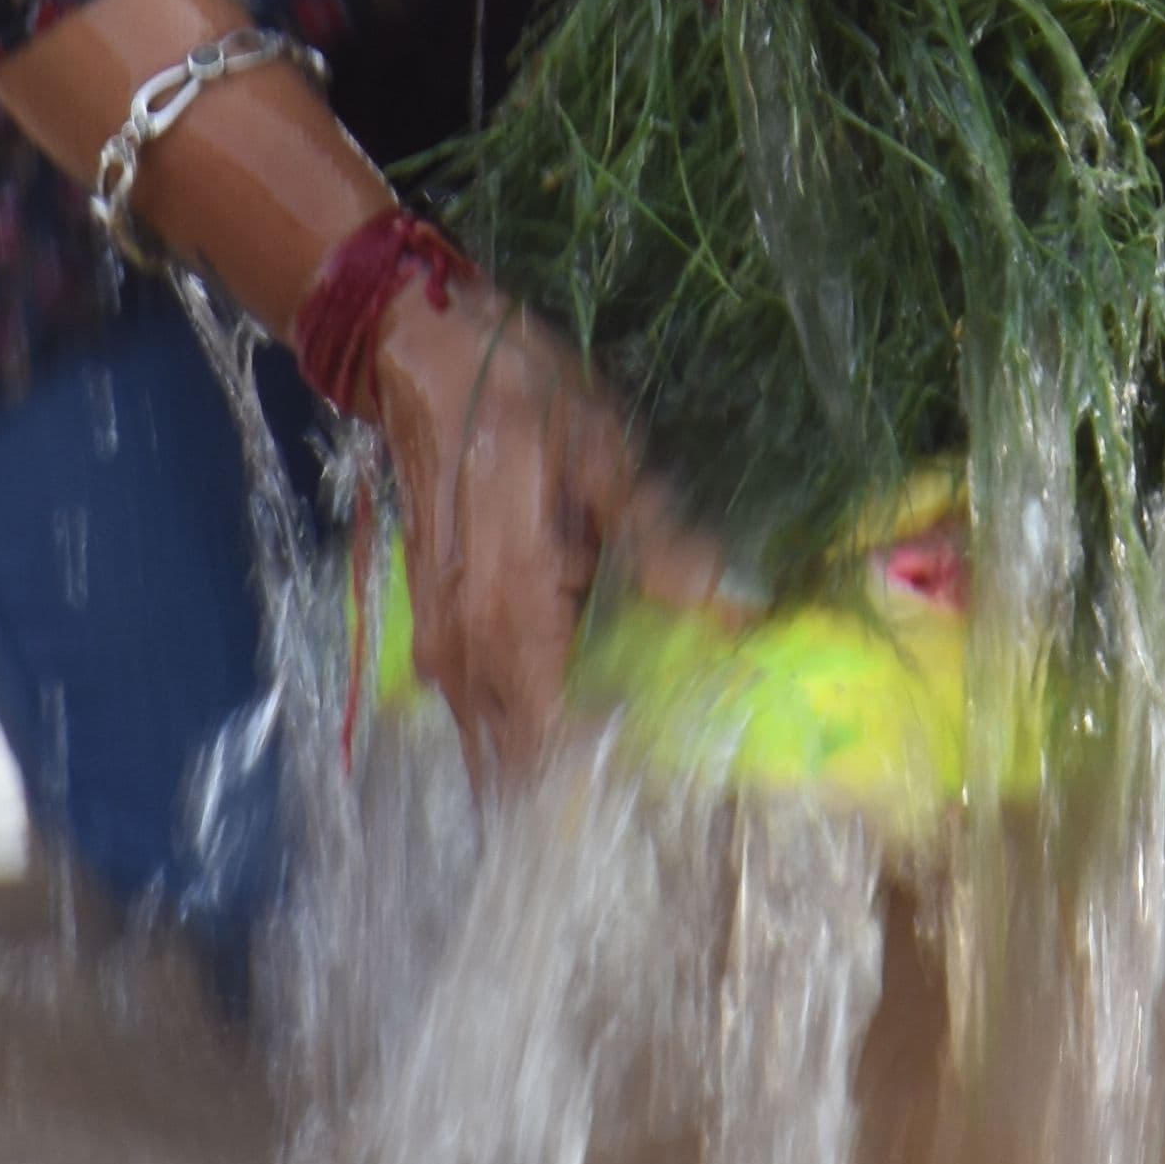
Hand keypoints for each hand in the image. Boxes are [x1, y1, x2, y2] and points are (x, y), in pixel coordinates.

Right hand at [368, 277, 718, 786]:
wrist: (425, 357)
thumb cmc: (523, 402)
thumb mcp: (609, 460)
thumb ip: (664, 546)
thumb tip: (739, 609)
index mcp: (512, 620)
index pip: (551, 747)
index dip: (600, 785)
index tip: (660, 805)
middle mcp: (465, 652)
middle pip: (514, 765)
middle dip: (570, 794)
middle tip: (646, 806)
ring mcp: (439, 645)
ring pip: (487, 744)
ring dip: (538, 769)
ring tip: (612, 775)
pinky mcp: (432, 628)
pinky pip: (473, 709)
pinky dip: (514, 730)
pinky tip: (568, 717)